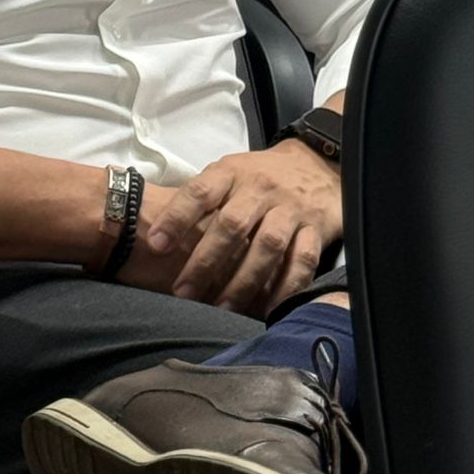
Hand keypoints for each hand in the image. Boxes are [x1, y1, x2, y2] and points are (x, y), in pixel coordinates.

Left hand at [142, 141, 341, 317]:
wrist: (317, 164)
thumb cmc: (260, 176)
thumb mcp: (229, 173)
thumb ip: (201, 198)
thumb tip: (157, 231)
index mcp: (232, 172)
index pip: (200, 192)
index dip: (176, 217)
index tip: (156, 245)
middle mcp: (261, 188)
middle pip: (232, 225)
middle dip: (205, 261)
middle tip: (184, 292)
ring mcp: (290, 208)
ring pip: (266, 246)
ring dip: (243, 280)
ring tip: (222, 308)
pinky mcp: (316, 228)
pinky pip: (302, 260)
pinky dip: (286, 287)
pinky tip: (269, 309)